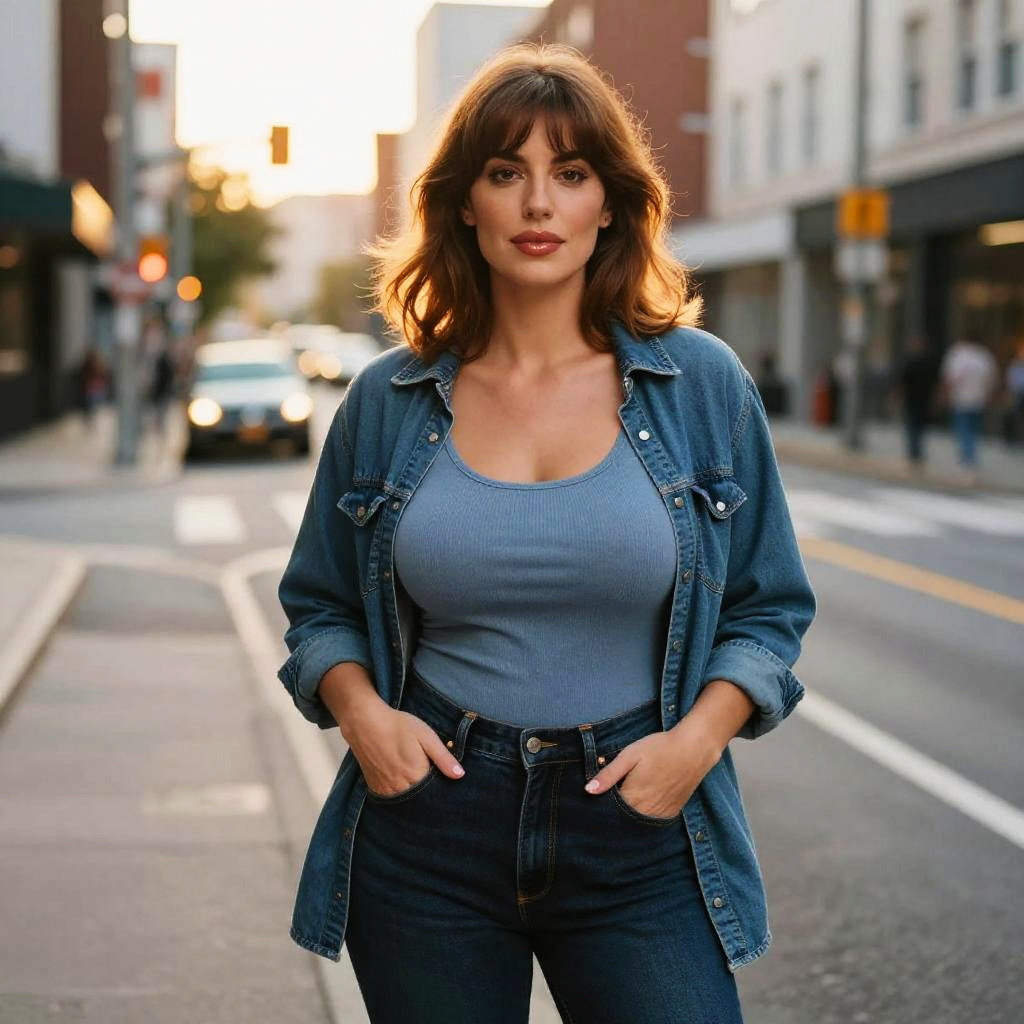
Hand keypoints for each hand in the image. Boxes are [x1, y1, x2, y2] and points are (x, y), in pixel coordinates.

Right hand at [343, 703, 465, 796]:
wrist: (365, 722)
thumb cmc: (398, 726)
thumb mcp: (426, 736)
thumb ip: (443, 758)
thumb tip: (460, 775)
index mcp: (416, 776)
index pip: (435, 793)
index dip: (442, 787)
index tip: (445, 781)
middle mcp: (401, 788)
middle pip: (421, 800)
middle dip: (428, 794)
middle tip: (429, 776)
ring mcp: (386, 790)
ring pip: (406, 802)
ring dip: (414, 794)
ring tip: (415, 778)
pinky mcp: (375, 788)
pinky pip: (392, 798)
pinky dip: (400, 793)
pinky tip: (403, 781)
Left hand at [583, 727, 719, 818]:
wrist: (693, 749)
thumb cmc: (659, 748)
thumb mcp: (629, 755)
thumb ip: (609, 775)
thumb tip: (588, 790)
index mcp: (632, 797)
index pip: (608, 812)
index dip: (601, 806)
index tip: (594, 801)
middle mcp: (646, 810)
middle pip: (622, 821)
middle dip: (613, 814)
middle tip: (611, 799)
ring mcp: (661, 813)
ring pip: (638, 823)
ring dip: (629, 817)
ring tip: (626, 802)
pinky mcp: (672, 812)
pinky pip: (653, 822)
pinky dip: (645, 817)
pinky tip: (642, 805)